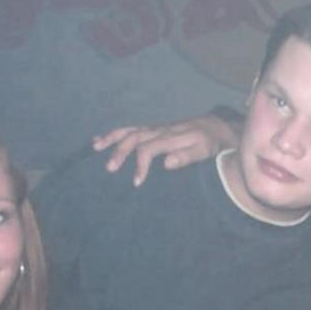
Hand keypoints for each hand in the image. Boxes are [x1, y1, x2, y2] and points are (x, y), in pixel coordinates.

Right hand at [93, 112, 241, 186]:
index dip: (141, 165)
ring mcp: (155, 128)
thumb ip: (186, 157)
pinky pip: (131, 129)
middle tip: (109, 168)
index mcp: (170, 137)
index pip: (149, 149)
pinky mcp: (153, 129)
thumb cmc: (209, 144)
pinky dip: (115, 133)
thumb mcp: (203, 151)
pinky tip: (100, 139)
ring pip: (129, 131)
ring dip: (112, 139)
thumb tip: (167, 164)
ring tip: (96, 147)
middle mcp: (159, 130)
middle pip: (135, 138)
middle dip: (120, 152)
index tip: (136, 182)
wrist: (214, 128)